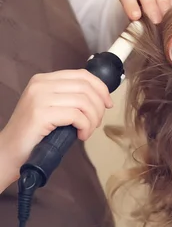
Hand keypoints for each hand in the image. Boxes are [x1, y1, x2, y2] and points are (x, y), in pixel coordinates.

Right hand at [0, 70, 112, 187]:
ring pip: (84, 102)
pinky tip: (81, 136)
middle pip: (86, 87)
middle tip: (96, 123)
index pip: (82, 75)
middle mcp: (41, 84)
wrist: (9, 151)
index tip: (107, 104)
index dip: (101, 88)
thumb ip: (70, 98)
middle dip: (99, 107)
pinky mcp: (41, 114)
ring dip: (93, 119)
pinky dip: (85, 127)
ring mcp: (39, 98)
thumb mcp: (53, 108)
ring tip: (87, 131)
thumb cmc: (35, 134)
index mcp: (44, 80)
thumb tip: (100, 98)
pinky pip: (77, 116)